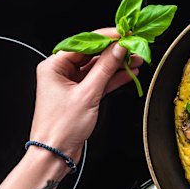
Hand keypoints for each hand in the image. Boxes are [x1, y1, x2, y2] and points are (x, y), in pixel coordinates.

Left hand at [28, 28, 142, 162]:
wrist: (55, 154)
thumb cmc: (59, 128)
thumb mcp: (87, 94)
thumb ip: (105, 69)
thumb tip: (118, 49)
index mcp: (53, 66)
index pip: (83, 43)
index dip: (105, 37)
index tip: (123, 34)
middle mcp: (60, 72)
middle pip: (91, 54)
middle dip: (114, 51)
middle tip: (133, 45)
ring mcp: (71, 84)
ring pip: (97, 67)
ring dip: (116, 64)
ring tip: (136, 58)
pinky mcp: (80, 96)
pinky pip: (99, 81)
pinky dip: (113, 77)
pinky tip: (128, 72)